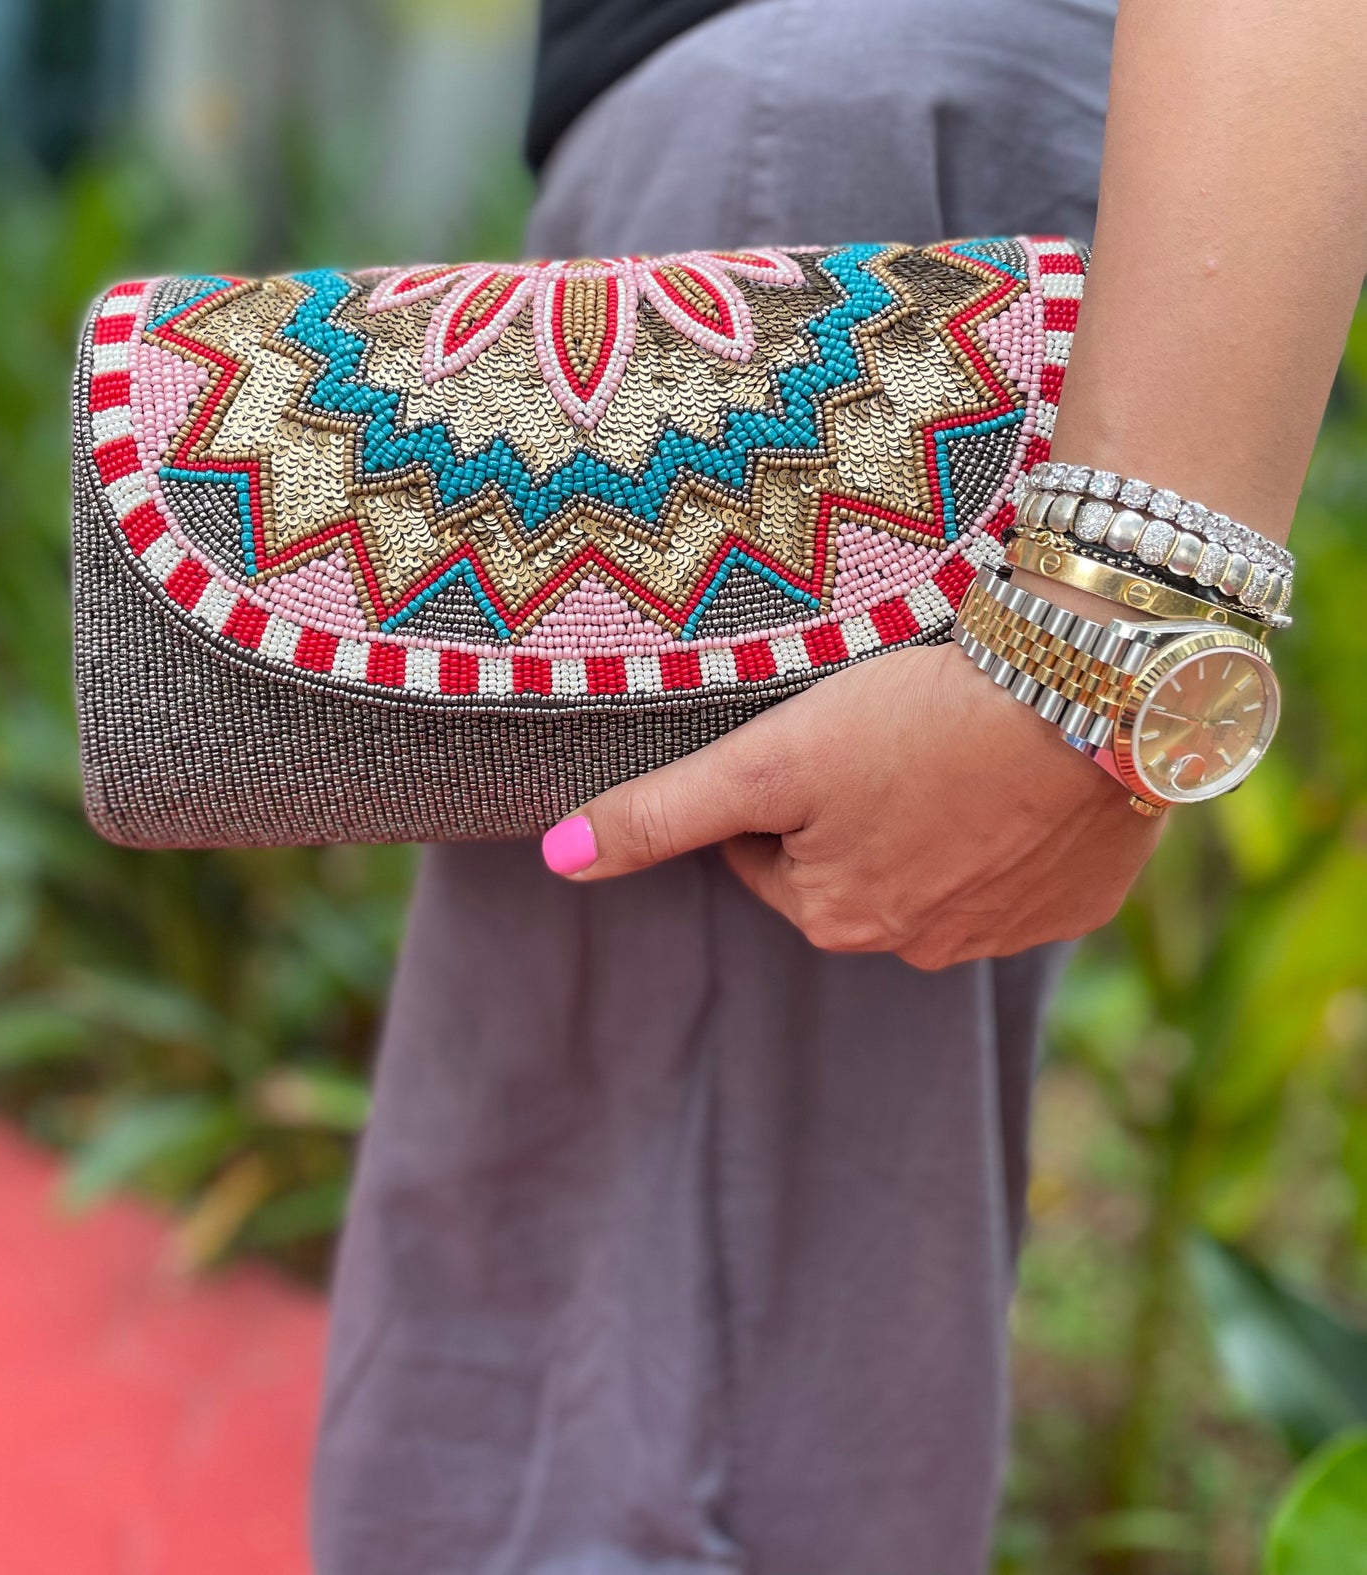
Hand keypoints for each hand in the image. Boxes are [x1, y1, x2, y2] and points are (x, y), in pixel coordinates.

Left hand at [539, 642, 1163, 969]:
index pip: (765, 856)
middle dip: (852, 806)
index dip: (776, 788)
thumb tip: (557, 858)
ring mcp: (1010, 929)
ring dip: (932, 815)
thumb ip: (663, 812)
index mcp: (836, 916)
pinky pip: (1025, 864)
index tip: (811, 734)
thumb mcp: (770, 760)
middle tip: (882, 727)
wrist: (1085, 697)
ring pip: (937, 866)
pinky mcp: (1081, 899)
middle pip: (849, 865)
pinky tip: (1015, 767)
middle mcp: (920, 946)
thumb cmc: (915, 721)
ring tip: (950, 738)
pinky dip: (1012, 823)